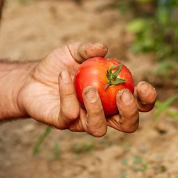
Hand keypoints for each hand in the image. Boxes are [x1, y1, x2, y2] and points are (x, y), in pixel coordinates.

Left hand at [17, 42, 156, 136]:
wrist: (30, 78)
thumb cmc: (58, 65)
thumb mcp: (73, 51)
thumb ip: (88, 49)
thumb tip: (104, 48)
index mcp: (114, 97)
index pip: (139, 105)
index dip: (146, 100)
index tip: (142, 85)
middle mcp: (103, 113)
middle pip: (127, 125)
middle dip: (129, 112)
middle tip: (123, 94)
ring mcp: (83, 121)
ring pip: (99, 129)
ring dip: (97, 109)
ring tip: (89, 89)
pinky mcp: (63, 123)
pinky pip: (70, 114)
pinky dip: (67, 94)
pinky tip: (63, 76)